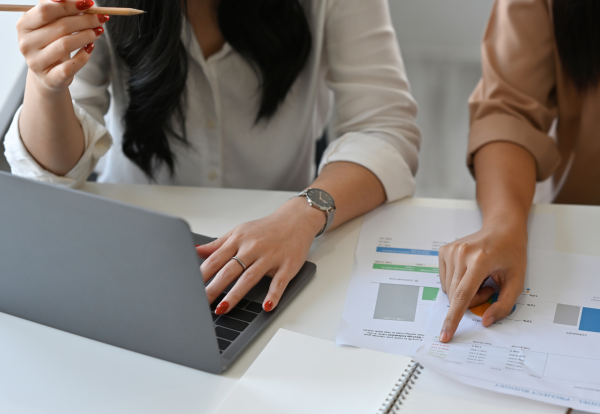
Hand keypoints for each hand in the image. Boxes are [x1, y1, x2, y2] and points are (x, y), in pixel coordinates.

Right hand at [17, 0, 107, 92]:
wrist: (49, 73)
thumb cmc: (52, 43)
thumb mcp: (51, 24)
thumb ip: (60, 10)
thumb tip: (83, 1)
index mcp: (24, 25)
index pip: (46, 10)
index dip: (69, 5)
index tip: (89, 4)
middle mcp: (26, 43)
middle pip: (60, 27)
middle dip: (85, 21)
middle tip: (100, 18)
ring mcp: (37, 63)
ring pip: (66, 45)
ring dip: (86, 36)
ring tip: (97, 31)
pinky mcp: (50, 78)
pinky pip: (71, 66)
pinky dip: (84, 55)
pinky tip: (90, 48)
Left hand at [196, 196, 324, 314]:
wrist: (297, 219)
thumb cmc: (267, 228)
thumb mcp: (240, 231)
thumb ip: (218, 244)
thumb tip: (197, 251)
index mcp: (239, 240)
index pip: (216, 259)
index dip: (202, 274)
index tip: (190, 287)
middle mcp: (253, 248)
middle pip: (230, 270)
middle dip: (214, 287)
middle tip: (201, 303)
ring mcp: (270, 257)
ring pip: (250, 277)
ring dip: (235, 294)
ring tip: (223, 308)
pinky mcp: (287, 265)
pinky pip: (279, 282)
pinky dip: (273, 295)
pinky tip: (267, 305)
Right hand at [438, 219, 527, 342]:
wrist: (502, 228)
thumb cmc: (511, 253)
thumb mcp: (517, 281)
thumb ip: (504, 305)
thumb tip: (485, 321)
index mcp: (480, 260)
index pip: (463, 295)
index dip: (453, 318)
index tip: (445, 335)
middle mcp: (461, 254)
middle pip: (456, 295)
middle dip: (472, 300)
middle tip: (488, 288)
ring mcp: (450, 251)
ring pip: (449, 290)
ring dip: (464, 292)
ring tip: (480, 278)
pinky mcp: (443, 251)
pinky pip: (445, 281)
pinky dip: (457, 284)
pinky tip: (470, 272)